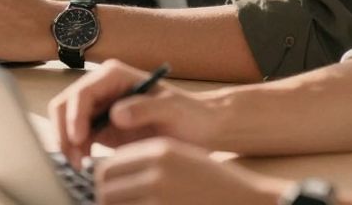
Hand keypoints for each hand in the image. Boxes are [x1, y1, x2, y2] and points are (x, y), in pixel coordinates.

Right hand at [49, 59, 209, 162]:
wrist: (200, 128)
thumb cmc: (190, 115)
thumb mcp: (172, 110)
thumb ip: (145, 108)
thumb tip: (115, 114)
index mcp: (114, 76)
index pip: (82, 92)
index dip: (74, 116)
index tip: (78, 140)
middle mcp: (102, 87)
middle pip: (65, 104)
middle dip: (64, 130)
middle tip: (73, 158)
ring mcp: (99, 107)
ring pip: (66, 121)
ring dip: (66, 142)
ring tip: (79, 164)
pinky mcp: (100, 126)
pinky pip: (76, 136)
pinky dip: (74, 149)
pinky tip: (85, 163)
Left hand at [95, 138, 283, 204]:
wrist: (248, 201)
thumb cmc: (213, 185)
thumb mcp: (181, 160)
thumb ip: (147, 162)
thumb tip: (105, 175)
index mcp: (159, 151)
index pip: (109, 165)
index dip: (103, 181)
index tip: (105, 190)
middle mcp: (157, 170)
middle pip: (105, 186)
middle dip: (105, 198)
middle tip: (113, 203)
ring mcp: (161, 195)